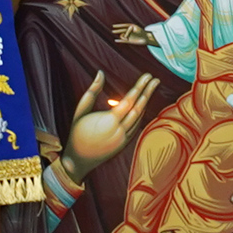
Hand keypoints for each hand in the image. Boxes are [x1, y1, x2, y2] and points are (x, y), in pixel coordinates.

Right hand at [59, 68, 161, 187]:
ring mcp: (124, 139)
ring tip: (152, 88)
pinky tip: (143, 105)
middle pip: (138, 108)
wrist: (78, 160)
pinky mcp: (124, 144)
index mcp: (109, 121)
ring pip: (139, 117)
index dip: (139, 87)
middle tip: (156, 79)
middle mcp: (119, 131)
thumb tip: (100, 72)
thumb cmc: (77, 133)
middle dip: (148, 92)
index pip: (129, 100)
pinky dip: (141, 114)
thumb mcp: (81, 110)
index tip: (147, 76)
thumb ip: (92, 91)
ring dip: (146, 102)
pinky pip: (137, 126)